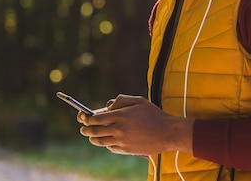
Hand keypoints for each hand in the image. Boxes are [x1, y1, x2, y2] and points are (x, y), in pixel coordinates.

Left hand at [77, 94, 193, 155]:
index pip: (96, 118)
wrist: (167, 133)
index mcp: (121, 115)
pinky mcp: (126, 150)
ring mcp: (122, 141)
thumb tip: (108, 106)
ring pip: (100, 141)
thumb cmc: (154, 114)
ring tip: (91, 136)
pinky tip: (107, 140)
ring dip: (93, 138)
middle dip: (86, 129)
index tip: (83, 117)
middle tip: (83, 128)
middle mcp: (119, 129)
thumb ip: (121, 100)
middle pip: (94, 131)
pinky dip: (106, 144)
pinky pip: (110, 148)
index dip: (86, 118)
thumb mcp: (139, 101)